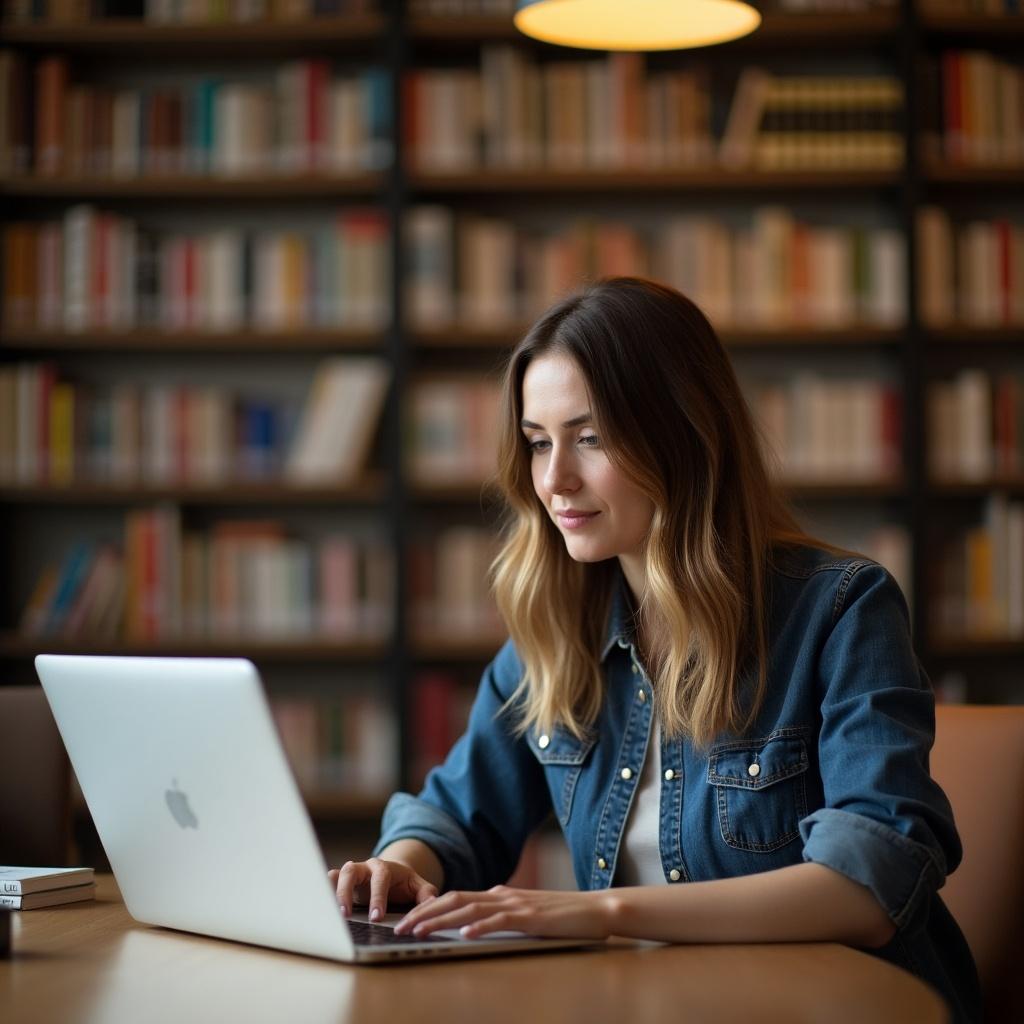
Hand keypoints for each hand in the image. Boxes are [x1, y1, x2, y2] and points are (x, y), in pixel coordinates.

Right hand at [328, 858, 438, 920]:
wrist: (393, 875)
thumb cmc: (404, 884)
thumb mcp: (418, 887)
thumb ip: (426, 894)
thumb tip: (432, 903)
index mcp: (385, 868)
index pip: (380, 878)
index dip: (377, 896)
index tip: (376, 917)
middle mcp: (365, 868)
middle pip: (352, 871)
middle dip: (348, 893)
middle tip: (347, 915)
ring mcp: (352, 873)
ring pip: (339, 875)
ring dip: (334, 892)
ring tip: (333, 913)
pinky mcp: (341, 882)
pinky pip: (329, 881)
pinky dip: (324, 889)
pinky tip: (319, 903)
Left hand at [393, 885, 614, 940]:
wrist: (596, 909)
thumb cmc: (562, 916)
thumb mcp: (525, 913)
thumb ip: (501, 914)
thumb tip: (474, 920)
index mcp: (500, 894)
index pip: (456, 898)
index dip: (429, 907)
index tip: (406, 920)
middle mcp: (503, 895)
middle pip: (455, 900)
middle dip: (425, 913)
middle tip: (399, 927)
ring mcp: (517, 905)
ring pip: (471, 909)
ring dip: (442, 920)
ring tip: (420, 931)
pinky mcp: (532, 918)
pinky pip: (501, 921)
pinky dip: (480, 926)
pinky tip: (464, 934)